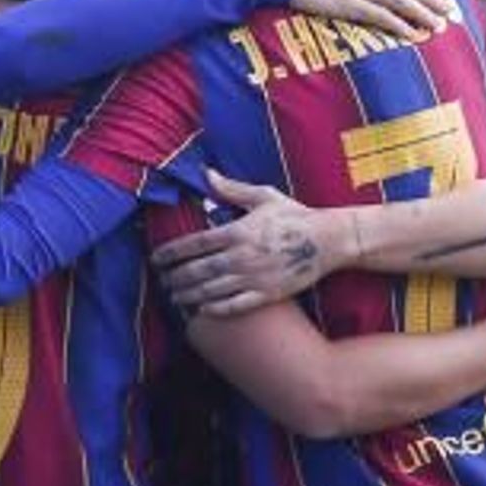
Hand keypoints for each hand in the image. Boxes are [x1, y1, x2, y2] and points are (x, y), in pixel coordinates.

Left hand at [154, 173, 344, 315]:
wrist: (328, 240)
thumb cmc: (295, 216)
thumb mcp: (263, 197)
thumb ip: (231, 189)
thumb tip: (206, 173)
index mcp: (237, 231)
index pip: (194, 244)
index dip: (171, 253)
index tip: (157, 259)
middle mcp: (241, 257)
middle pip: (197, 271)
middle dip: (175, 278)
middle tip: (162, 282)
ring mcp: (253, 278)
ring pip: (211, 291)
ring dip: (189, 296)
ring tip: (175, 298)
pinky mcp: (267, 295)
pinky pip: (234, 306)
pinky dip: (215, 310)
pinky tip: (202, 311)